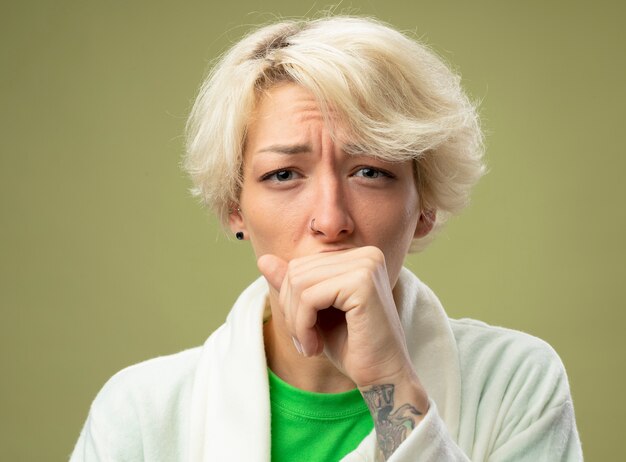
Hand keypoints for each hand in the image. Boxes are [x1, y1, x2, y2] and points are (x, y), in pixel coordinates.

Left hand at [258, 246, 414, 387]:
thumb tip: (263, 260)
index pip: (300, 266)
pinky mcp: (363, 282)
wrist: (384, 377)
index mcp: (358, 256)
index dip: (291, 301)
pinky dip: (303, 326)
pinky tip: (316, 347)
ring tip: (310, 345)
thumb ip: (293, 285)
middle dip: (291, 311)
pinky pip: (309, 297)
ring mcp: (366, 265)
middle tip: (305, 342)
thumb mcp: (315, 313)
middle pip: (297, 272)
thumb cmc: (352, 346)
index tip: (303, 331)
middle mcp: (366, 254)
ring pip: (299, 284)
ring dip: (296, 322)